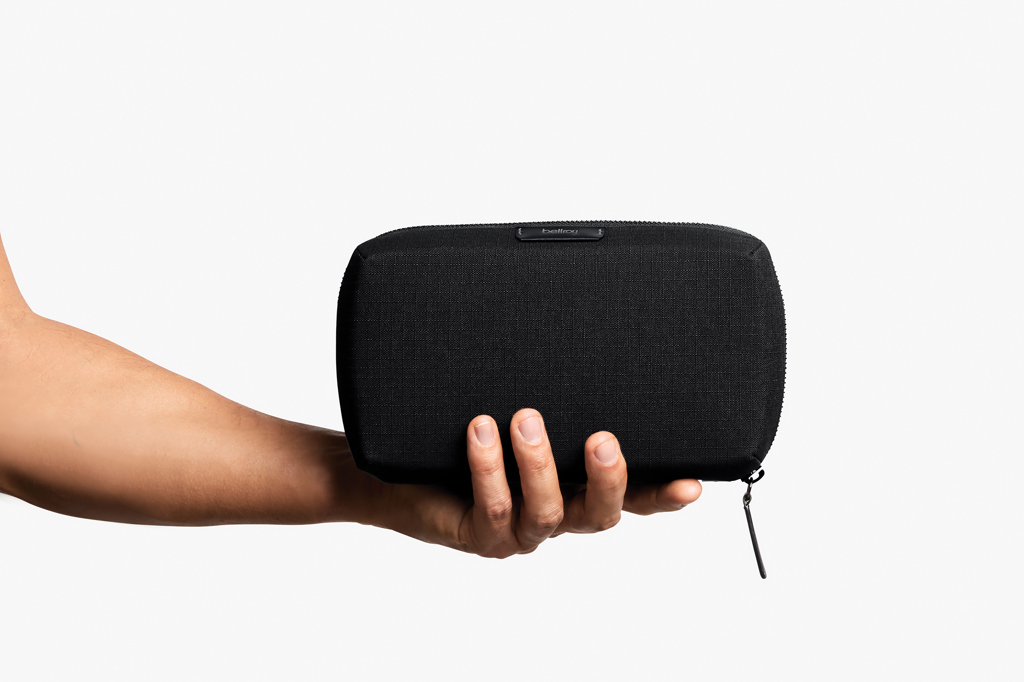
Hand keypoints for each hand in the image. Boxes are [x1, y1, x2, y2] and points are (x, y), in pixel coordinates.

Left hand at [360, 408, 701, 557]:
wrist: (402, 468)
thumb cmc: (467, 434)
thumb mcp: (519, 403)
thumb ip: (550, 384)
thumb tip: (571, 316)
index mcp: (576, 484)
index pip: (632, 494)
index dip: (664, 493)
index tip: (693, 482)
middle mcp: (556, 511)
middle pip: (601, 515)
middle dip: (608, 478)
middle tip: (601, 438)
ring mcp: (519, 530)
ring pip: (546, 512)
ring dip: (538, 463)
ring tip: (523, 418)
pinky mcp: (481, 535)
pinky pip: (493, 510)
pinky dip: (489, 469)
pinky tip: (481, 432)